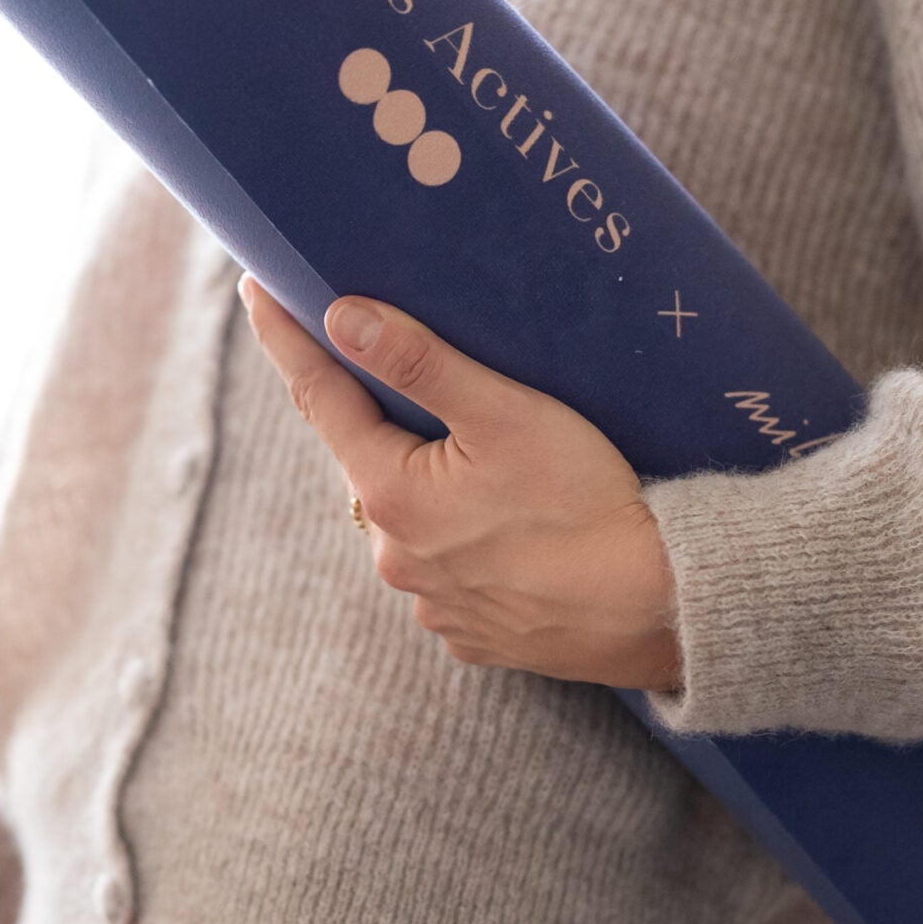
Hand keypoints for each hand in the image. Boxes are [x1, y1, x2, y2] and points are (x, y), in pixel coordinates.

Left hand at [239, 276, 684, 690]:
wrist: (665, 606)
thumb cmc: (590, 501)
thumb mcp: (507, 413)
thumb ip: (418, 362)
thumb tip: (341, 318)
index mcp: (391, 495)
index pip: (320, 398)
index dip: (286, 338)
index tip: (257, 288)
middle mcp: (395, 558)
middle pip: (372, 461)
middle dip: (386, 420)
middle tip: (422, 381)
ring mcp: (432, 605)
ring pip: (415, 522)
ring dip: (433, 488)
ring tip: (498, 469)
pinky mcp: (473, 635)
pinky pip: (452, 572)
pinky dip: (469, 543)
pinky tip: (517, 529)